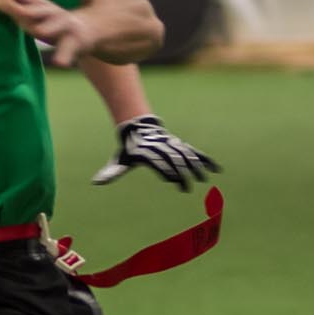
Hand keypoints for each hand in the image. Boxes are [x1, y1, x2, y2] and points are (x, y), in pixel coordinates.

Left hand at [0, 0, 96, 65]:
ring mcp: (65, 27)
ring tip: (38, 30)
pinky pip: (69, 50)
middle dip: (18, 8)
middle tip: (1, 4)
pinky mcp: (76, 43)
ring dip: (47, 27)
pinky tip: (59, 63)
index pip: (20, 0)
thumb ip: (17, 0)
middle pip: (35, 10)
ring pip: (56, 25)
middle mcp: (52, 14)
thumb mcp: (38, 9)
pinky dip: (64, 56)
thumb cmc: (55, 20)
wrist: (92, 28)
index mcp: (41, 7)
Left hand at [93, 115, 220, 191]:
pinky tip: (217, 168)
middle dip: (182, 172)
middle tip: (188, 186)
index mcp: (147, 153)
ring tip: (205, 179)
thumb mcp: (120, 160)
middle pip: (174, 159)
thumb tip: (96, 182)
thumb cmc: (129, 149)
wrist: (137, 127)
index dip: (166, 171)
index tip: (173, 181)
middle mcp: (161, 148)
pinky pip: (194, 152)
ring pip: (186, 155)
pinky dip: (205, 159)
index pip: (158, 163)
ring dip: (196, 166)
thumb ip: (111, 172)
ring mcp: (171, 145)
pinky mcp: (179, 144)